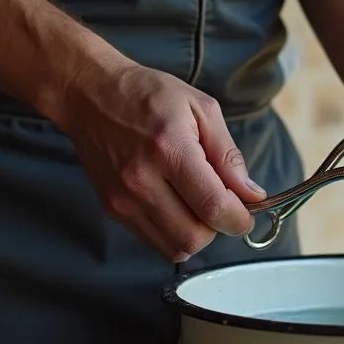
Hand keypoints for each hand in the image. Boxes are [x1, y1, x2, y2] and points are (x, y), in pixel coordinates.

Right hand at [55, 60, 266, 260]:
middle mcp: (142, 180)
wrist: (91, 96)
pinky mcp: (112, 209)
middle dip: (218, 228)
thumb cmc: (149, 95)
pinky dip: (173, 232)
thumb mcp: (201, 109)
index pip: (213, 207)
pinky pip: (154, 241)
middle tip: (221, 204)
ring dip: (196, 234)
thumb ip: (229, 155)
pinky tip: (176, 204)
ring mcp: (123, 199)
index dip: (239, 219)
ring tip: (196, 203)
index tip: (247, 212)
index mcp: (170, 149)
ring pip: (174, 247)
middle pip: (194, 237)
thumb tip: (253, 195)